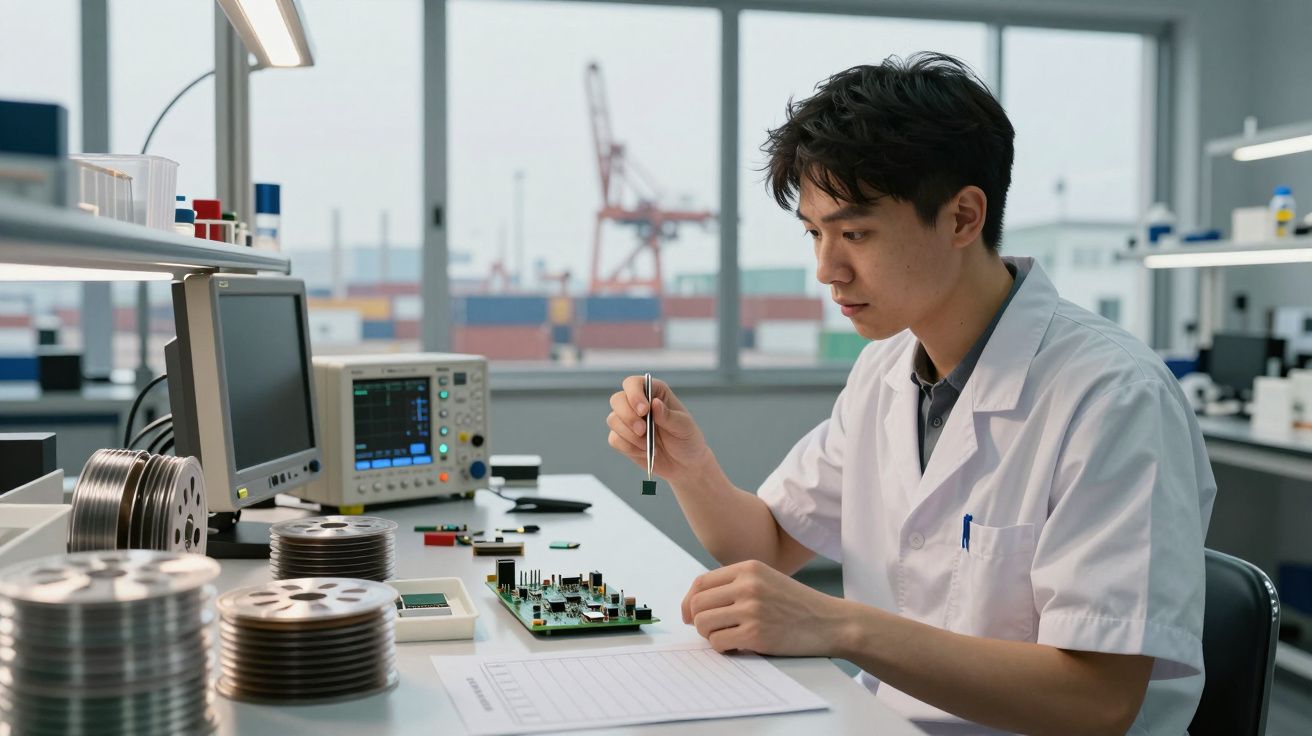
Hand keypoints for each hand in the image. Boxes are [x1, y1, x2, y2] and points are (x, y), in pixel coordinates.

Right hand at [606, 376, 711, 483]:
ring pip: (613, 420)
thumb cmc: (687, 440)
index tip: (644, 410)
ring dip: (629, 435)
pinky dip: (629, 447)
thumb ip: (669, 416)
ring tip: (648, 445)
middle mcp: (638, 404)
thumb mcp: (685, 427)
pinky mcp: (623, 438)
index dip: (634, 394)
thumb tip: (654, 404)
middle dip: (628, 416)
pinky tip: (644, 451)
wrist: (684, 465)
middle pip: (617, 400)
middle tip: (643, 430)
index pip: (634, 383)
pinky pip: (614, 439)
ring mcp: (628, 421)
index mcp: (655, 393)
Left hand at [681, 560, 849, 656]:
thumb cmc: (796, 604)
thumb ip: (735, 584)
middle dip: (697, 620)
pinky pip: (719, 643)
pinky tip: (736, 646)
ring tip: (725, 637)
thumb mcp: (767, 580)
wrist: (830, 622)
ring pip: (704, 624)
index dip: (689, 601)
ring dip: (708, 635)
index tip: (689, 614)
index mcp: (748, 568)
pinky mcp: (757, 634)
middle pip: (698, 604)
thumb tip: (695, 603)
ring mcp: (752, 609)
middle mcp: (748, 585)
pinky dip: (722, 648)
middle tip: (708, 630)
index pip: (701, 583)